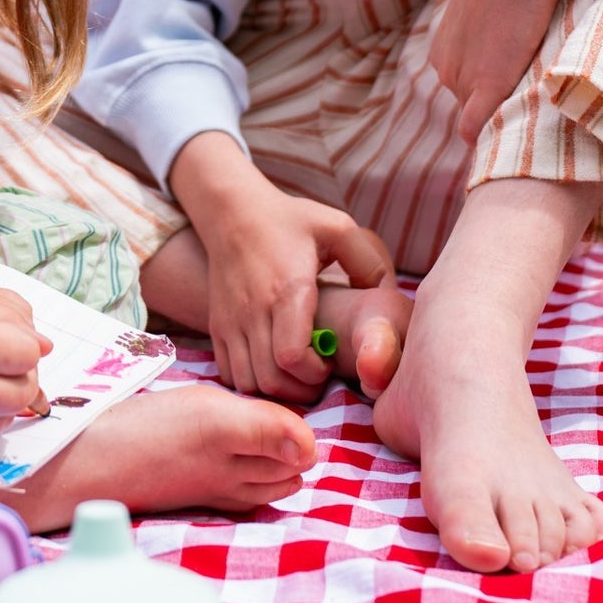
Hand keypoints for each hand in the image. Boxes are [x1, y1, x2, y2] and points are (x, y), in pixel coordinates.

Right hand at [169, 134, 392, 406]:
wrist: (232, 212)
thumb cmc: (289, 220)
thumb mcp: (338, 227)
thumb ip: (369, 262)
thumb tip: (385, 298)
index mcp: (287, 290)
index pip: (291, 357)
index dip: (315, 373)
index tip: (330, 362)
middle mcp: (254, 311)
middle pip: (271, 379)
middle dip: (302, 390)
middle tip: (319, 375)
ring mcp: (231, 321)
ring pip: (248, 382)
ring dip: (277, 390)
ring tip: (297, 375)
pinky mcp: (217, 326)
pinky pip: (230, 373)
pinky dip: (251, 382)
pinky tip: (271, 368)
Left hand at [429, 0, 564, 143]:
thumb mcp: (486, 11)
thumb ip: (485, 38)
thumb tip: (503, 48)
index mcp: (443, 51)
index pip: (463, 92)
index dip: (488, 97)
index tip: (513, 95)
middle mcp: (444, 68)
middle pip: (469, 107)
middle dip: (494, 110)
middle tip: (526, 105)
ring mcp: (461, 77)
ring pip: (478, 119)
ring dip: (499, 119)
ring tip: (530, 112)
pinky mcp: (486, 83)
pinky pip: (476, 126)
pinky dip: (490, 136)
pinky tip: (514, 137)